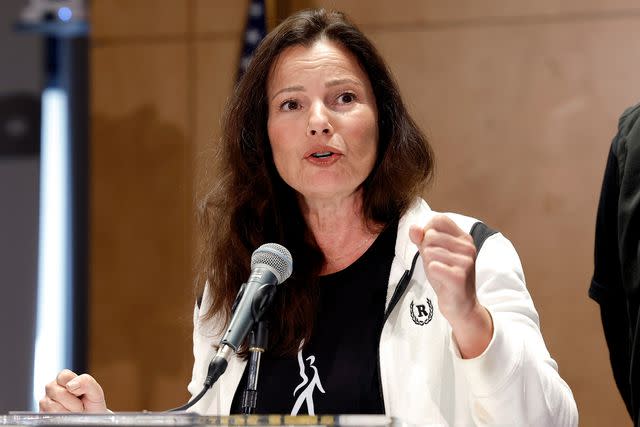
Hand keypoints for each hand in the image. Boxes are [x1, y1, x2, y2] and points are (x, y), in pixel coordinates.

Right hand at [39, 369, 107, 412]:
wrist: (89, 420)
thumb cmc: (92, 405)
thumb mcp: (95, 391)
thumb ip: (86, 382)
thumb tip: (70, 385)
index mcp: (64, 379)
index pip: (63, 376)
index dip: (75, 385)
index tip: (81, 392)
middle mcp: (52, 388)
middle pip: (58, 393)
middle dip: (74, 402)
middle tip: (80, 405)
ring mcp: (45, 401)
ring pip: (54, 407)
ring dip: (69, 412)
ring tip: (74, 411)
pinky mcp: (43, 414)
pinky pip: (51, 417)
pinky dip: (62, 418)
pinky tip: (66, 417)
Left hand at [409, 215, 492, 357]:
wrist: (460, 305)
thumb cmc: (446, 276)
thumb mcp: (432, 254)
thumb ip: (421, 239)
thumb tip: (413, 228)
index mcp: (464, 238)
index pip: (438, 219)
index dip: (427, 232)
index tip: (432, 246)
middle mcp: (468, 247)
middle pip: (430, 236)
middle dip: (426, 251)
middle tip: (438, 265)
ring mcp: (466, 261)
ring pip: (429, 251)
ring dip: (429, 264)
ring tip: (440, 273)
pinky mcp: (460, 276)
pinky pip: (433, 266)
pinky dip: (432, 273)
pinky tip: (442, 280)